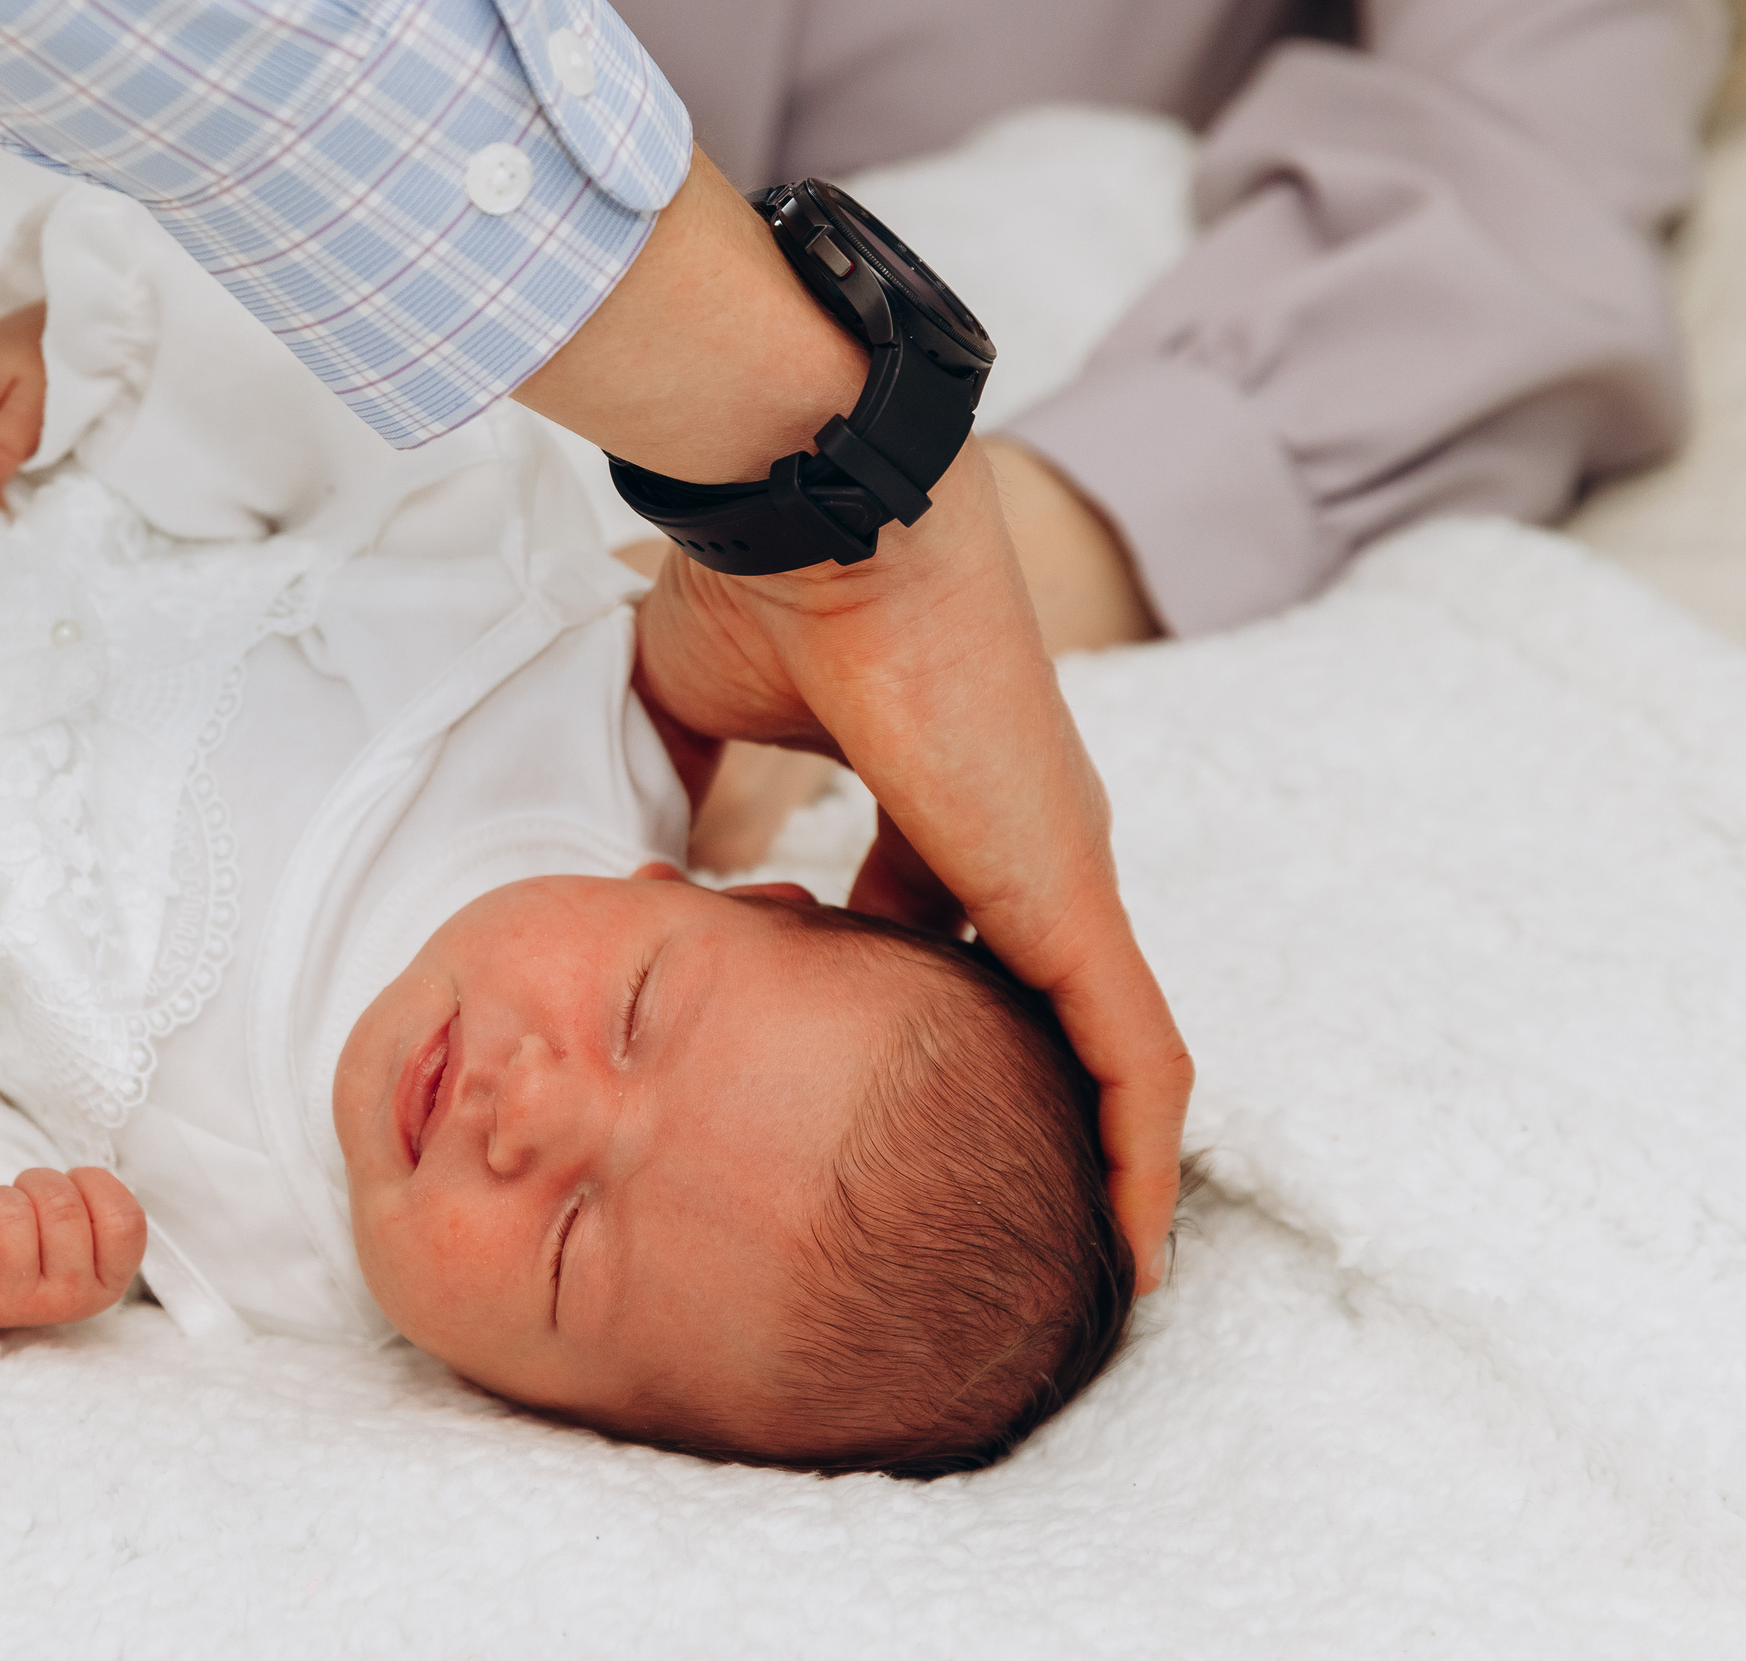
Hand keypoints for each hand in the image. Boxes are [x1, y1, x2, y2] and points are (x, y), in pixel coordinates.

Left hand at [0, 1167, 147, 1329]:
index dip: (92, 1186)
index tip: (72, 1194)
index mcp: (107, 1284)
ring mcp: (12, 1306)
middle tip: (25, 1205)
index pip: (124, 1220)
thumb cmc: (31, 1233)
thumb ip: (104, 1209)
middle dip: (37, 1184)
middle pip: (63, 1208)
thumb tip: (78, 1193)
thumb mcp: (86, 1224)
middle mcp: (66, 1302)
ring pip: (10, 1214)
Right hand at [628, 437, 1192, 1289]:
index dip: (917, 1007)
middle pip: (1030, 994)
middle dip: (1009, 1096)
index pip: (946, 923)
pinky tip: (1133, 1251)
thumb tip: (644, 859)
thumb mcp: (700, 717)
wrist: (820, 520)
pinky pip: (1137, 1056)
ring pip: (1106, 1045)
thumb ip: (688, 791)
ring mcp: (1057, 870)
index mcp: (943, 796)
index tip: (869, 1083)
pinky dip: (1141, 1154)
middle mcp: (1020, 837)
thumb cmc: (764, 592)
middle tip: (974, 1206)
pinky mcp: (1072, 897)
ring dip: (1095, 1150)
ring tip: (1083, 1266)